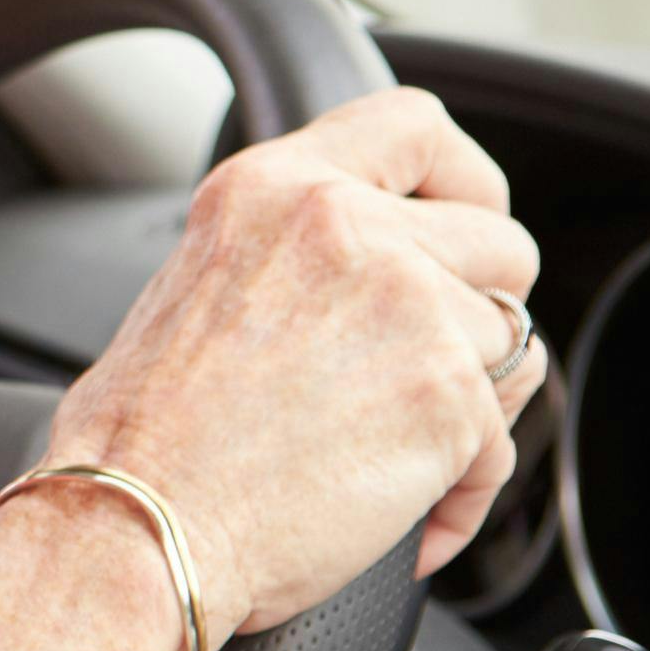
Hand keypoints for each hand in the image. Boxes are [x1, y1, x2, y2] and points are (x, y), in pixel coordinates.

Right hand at [43, 84, 543, 640]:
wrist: (136, 525)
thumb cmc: (142, 440)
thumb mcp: (196, 286)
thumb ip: (291, 256)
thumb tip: (370, 280)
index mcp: (271, 189)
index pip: (415, 125)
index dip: (463, 179)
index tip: (463, 223)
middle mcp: (344, 224)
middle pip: (499, 242)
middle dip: (477, 311)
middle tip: (418, 374)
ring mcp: (405, 302)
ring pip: (512, 341)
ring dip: (473, 404)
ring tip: (396, 455)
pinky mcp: (447, 392)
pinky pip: (501, 440)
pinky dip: (461, 491)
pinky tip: (396, 517)